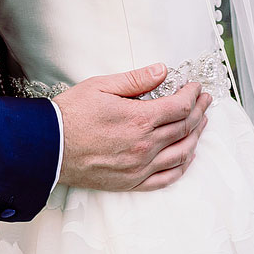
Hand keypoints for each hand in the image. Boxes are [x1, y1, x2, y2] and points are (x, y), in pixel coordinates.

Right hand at [52, 64, 210, 191]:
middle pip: (184, 128)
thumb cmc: (70, 115)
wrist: (48, 147)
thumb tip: (161, 71)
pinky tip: (186, 156)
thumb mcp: (101, 86)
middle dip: (199, 111)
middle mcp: (144, 146)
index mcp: (139, 120)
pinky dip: (182, 166)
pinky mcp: (131, 182)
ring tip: (201, 124)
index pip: (179, 107)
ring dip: (196, 136)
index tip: (195, 87)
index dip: (192, 95)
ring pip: (181, 153)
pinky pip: (167, 178)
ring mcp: (140, 166)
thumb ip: (136, 80)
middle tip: (204, 101)